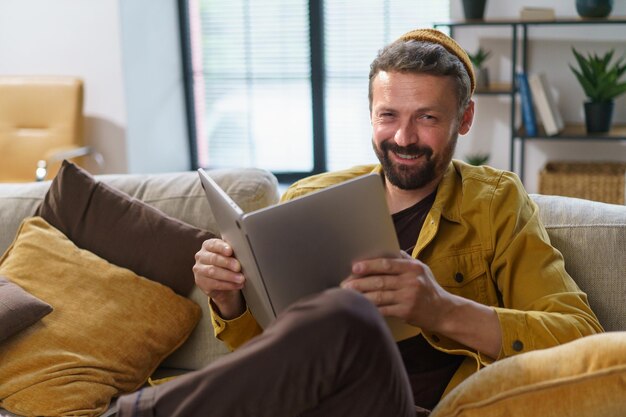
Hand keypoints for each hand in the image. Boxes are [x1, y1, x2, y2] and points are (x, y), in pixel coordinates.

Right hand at [193, 238, 245, 318]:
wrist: (221, 282)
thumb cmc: (227, 264)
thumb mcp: (230, 256)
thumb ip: (233, 253)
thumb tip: (244, 254)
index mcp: (208, 246)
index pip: (214, 244)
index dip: (222, 247)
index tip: (230, 251)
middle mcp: (201, 256)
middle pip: (214, 258)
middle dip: (227, 263)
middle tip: (238, 267)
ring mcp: (199, 270)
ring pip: (213, 272)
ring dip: (229, 276)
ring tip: (241, 278)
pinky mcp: (201, 282)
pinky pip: (214, 284)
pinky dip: (228, 285)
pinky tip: (237, 285)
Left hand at [341, 252, 501, 357]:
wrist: (443, 311)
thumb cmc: (428, 287)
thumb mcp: (421, 269)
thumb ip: (403, 259)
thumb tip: (384, 247)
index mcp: (412, 268)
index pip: (387, 264)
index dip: (369, 265)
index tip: (355, 267)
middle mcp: (411, 281)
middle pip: (380, 281)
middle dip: (360, 282)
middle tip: (345, 283)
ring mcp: (409, 298)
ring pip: (379, 296)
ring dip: (361, 296)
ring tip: (348, 294)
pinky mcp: (406, 312)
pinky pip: (384, 310)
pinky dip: (371, 309)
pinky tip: (361, 307)